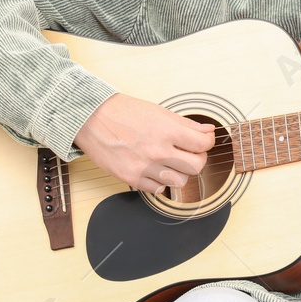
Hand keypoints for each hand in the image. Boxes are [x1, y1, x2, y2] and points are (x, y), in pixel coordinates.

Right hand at [74, 92, 215, 195]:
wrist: (92, 119)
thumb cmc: (124, 112)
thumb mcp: (159, 111)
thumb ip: (186, 124)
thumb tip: (208, 131)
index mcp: (167, 131)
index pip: (203, 144)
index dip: (207, 142)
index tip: (203, 141)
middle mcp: (158, 151)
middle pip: (196, 166)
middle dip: (197, 159)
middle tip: (189, 153)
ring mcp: (145, 167)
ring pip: (180, 182)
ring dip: (179, 173)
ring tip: (171, 163)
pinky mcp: (132, 178)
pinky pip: (158, 189)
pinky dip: (160, 182)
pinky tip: (155, 169)